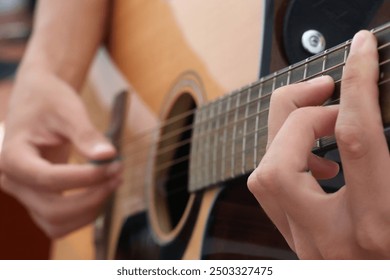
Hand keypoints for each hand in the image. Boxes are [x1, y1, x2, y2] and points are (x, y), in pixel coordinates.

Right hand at [0, 70, 122, 237]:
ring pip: (56, 223)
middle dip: (91, 197)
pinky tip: (102, 190)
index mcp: (12, 156)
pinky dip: (84, 213)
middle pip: (52, 210)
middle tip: (118, 174)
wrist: (38, 100)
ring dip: (89, 210)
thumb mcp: (68, 110)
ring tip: (113, 182)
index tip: (114, 165)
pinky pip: (59, 221)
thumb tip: (108, 156)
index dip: (86, 177)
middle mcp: (12, 181)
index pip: (49, 179)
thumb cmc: (49, 100)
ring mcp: (24, 193)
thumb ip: (86, 135)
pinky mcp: (38, 198)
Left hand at [248, 30, 389, 258]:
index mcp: (378, 226)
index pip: (356, 138)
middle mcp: (330, 239)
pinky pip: (269, 190)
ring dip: (286, 135)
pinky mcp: (296, 241)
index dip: (358, 84)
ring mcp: (306, 244)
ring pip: (263, 177)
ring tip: (322, 122)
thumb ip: (386, 151)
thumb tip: (366, 108)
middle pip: (280, 162)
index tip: (361, 51)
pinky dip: (283, 160)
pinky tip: (317, 160)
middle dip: (302, 114)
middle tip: (331, 94)